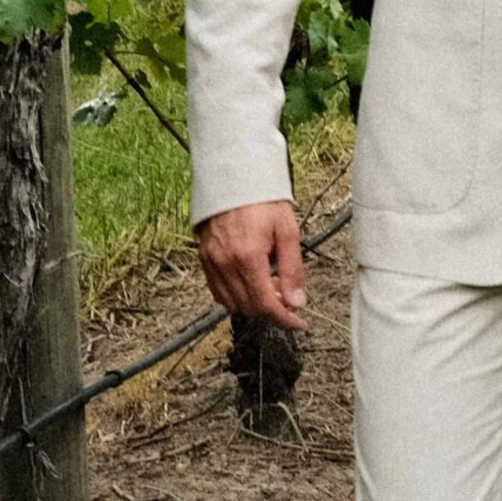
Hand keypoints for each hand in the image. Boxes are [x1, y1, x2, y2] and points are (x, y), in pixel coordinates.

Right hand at [196, 198, 306, 330]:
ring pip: (232, 303)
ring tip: (270, 284)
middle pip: (249, 307)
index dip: (283, 319)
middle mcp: (225, 263)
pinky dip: (236, 296)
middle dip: (272, 309)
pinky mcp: (203, 259)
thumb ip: (292, 269)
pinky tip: (251, 282)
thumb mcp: (288, 231)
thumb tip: (296, 301)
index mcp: (247, 256)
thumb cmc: (263, 200)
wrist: (235, 178)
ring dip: (254, 303)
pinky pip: (218, 291)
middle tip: (287, 294)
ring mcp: (211, 262)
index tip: (297, 322)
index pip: (265, 304)